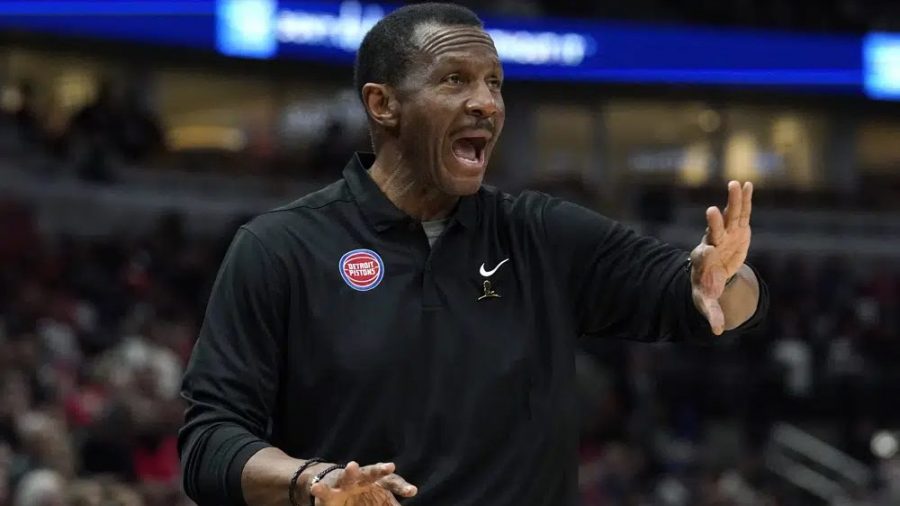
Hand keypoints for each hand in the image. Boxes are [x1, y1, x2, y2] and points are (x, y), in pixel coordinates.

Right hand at [309, 461, 416, 505]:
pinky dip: (320, 489)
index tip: (412, 491)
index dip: (402, 486)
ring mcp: (344, 482)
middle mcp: (362, 478)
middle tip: (390, 467)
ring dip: (351, 472)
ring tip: (353, 466)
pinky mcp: (328, 490)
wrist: (331, 486)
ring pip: (348, 475)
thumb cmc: (362, 495)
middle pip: (372, 472)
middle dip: (380, 470)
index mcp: (378, 482)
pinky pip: (323, 490)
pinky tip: (316, 488)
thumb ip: (388, 505)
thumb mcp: (378, 501)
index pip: (392, 482)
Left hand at [689, 180, 752, 334]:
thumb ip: (710, 313)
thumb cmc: (707, 287)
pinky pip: (741, 213)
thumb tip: (715, 332)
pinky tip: (747, 184)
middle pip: (712, 233)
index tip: (706, 251)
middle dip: (713, 223)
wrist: (711, 273)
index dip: (704, 254)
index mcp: (703, 262)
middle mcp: (712, 244)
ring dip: (732, 202)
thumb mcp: (706, 302)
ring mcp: (725, 234)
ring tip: (735, 185)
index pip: (702, 257)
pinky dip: (744, 200)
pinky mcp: (736, 229)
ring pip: (728, 217)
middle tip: (712, 211)